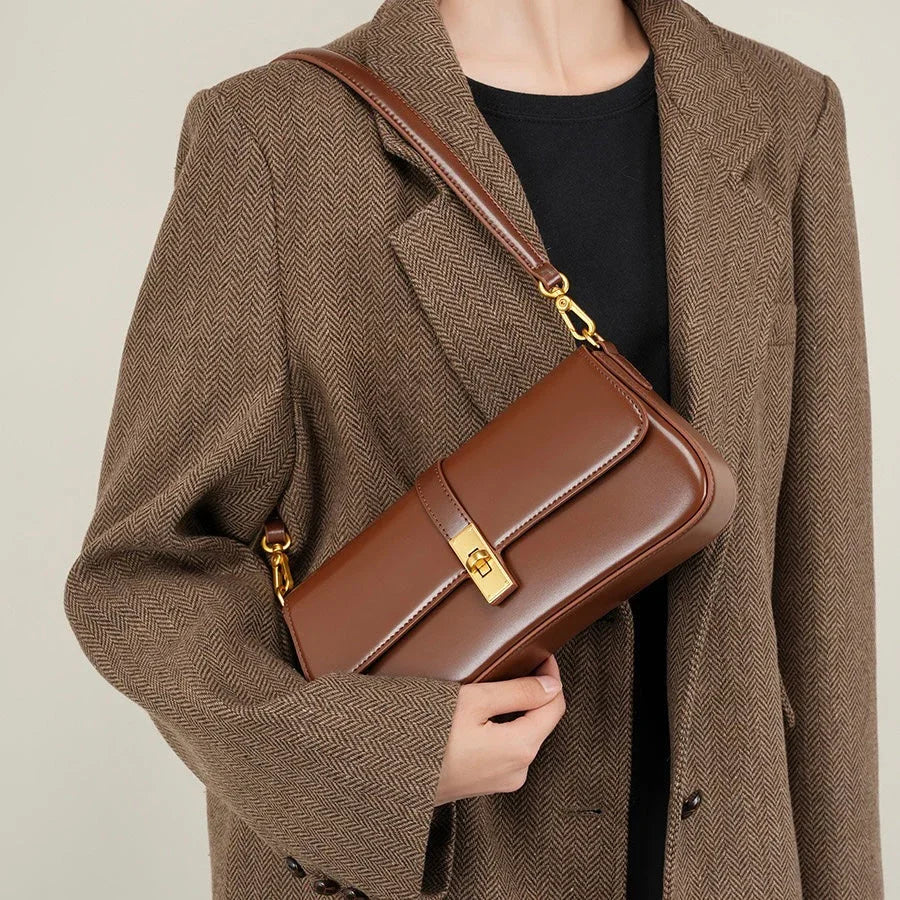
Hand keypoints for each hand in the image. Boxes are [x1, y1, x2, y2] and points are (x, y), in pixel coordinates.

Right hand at [433, 654, 565, 805]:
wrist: (388, 772)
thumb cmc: (427, 734)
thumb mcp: (474, 701)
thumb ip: (518, 692)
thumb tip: (551, 685)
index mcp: (520, 749)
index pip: (555, 707)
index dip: (551, 676)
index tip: (541, 655)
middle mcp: (517, 770)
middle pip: (541, 722)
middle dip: (536, 692)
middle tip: (522, 663)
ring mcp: (501, 780)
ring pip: (524, 736)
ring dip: (519, 709)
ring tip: (502, 684)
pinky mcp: (484, 783)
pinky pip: (506, 749)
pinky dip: (504, 727)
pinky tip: (486, 713)